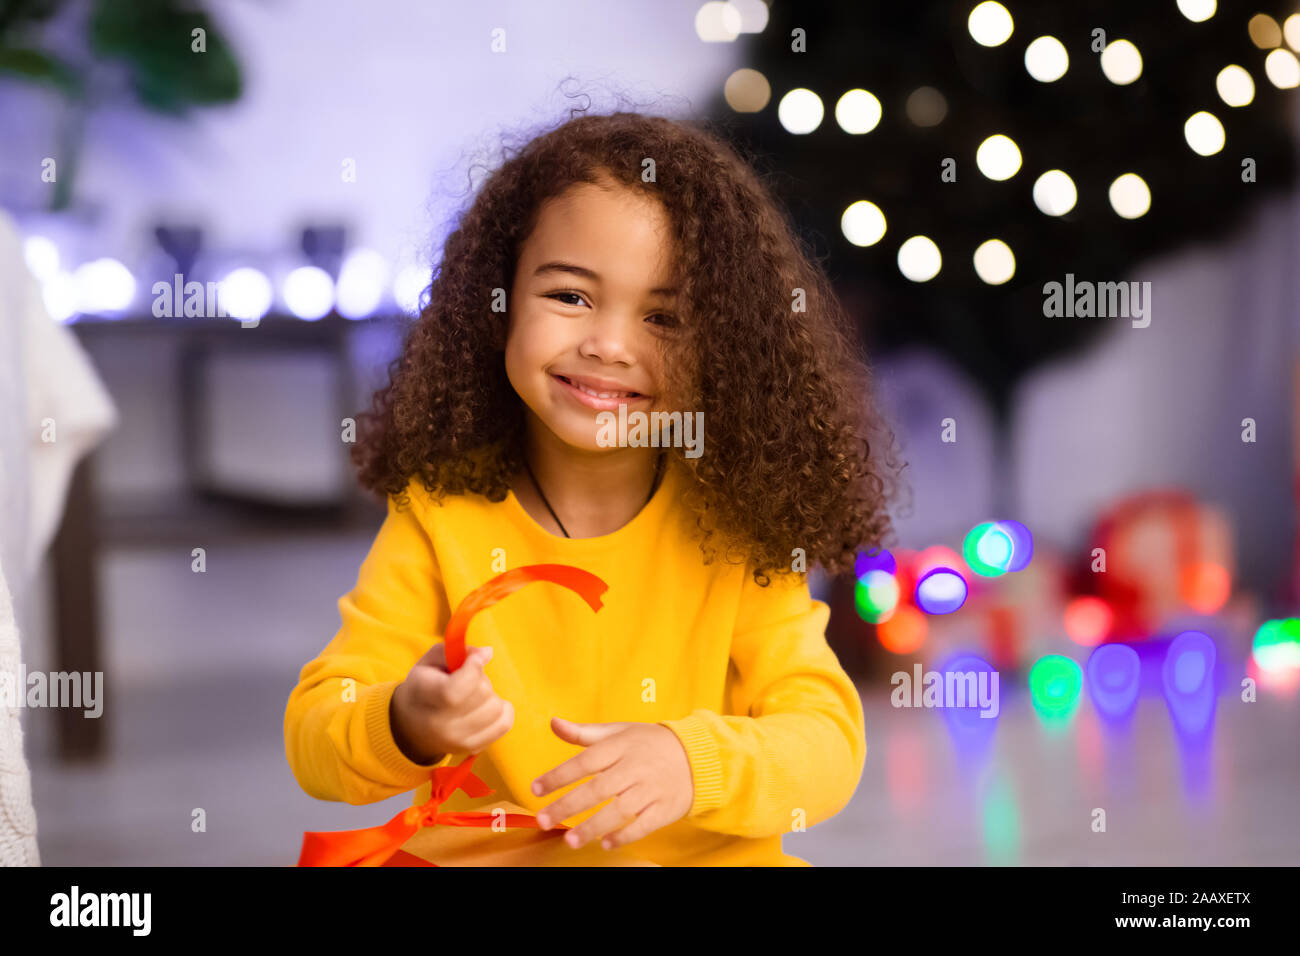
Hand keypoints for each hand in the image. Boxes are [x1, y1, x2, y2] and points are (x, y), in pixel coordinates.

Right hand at [390, 643, 513, 763]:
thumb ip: (458, 651)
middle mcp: (441, 724)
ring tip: (474, 695)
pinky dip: (502, 710)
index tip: (476, 659)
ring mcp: (458, 739)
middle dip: (481, 678)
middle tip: (468, 679)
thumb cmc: (424, 686)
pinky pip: (504, 723)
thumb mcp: (430, 662)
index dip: (473, 668)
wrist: (411, 727)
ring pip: (496, 707)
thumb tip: (487, 653)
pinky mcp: (473, 747)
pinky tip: (487, 705)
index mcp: (424, 696)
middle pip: (481, 693)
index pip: (456, 688)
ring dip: (490, 695)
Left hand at [530, 717, 693, 850]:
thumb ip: (584, 733)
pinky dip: (625, 835)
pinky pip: (644, 824)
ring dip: (593, 826)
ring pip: (619, 810)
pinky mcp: (665, 807)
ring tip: (569, 840)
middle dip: (568, 805)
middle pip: (598, 788)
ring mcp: (651, 788)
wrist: (696, 755)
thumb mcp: (618, 732)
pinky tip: (606, 844)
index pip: (585, 760)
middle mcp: (634, 767)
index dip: (559, 775)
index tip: (536, 788)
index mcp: (620, 746)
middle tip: (543, 819)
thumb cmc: (647, 744)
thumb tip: (553, 723)